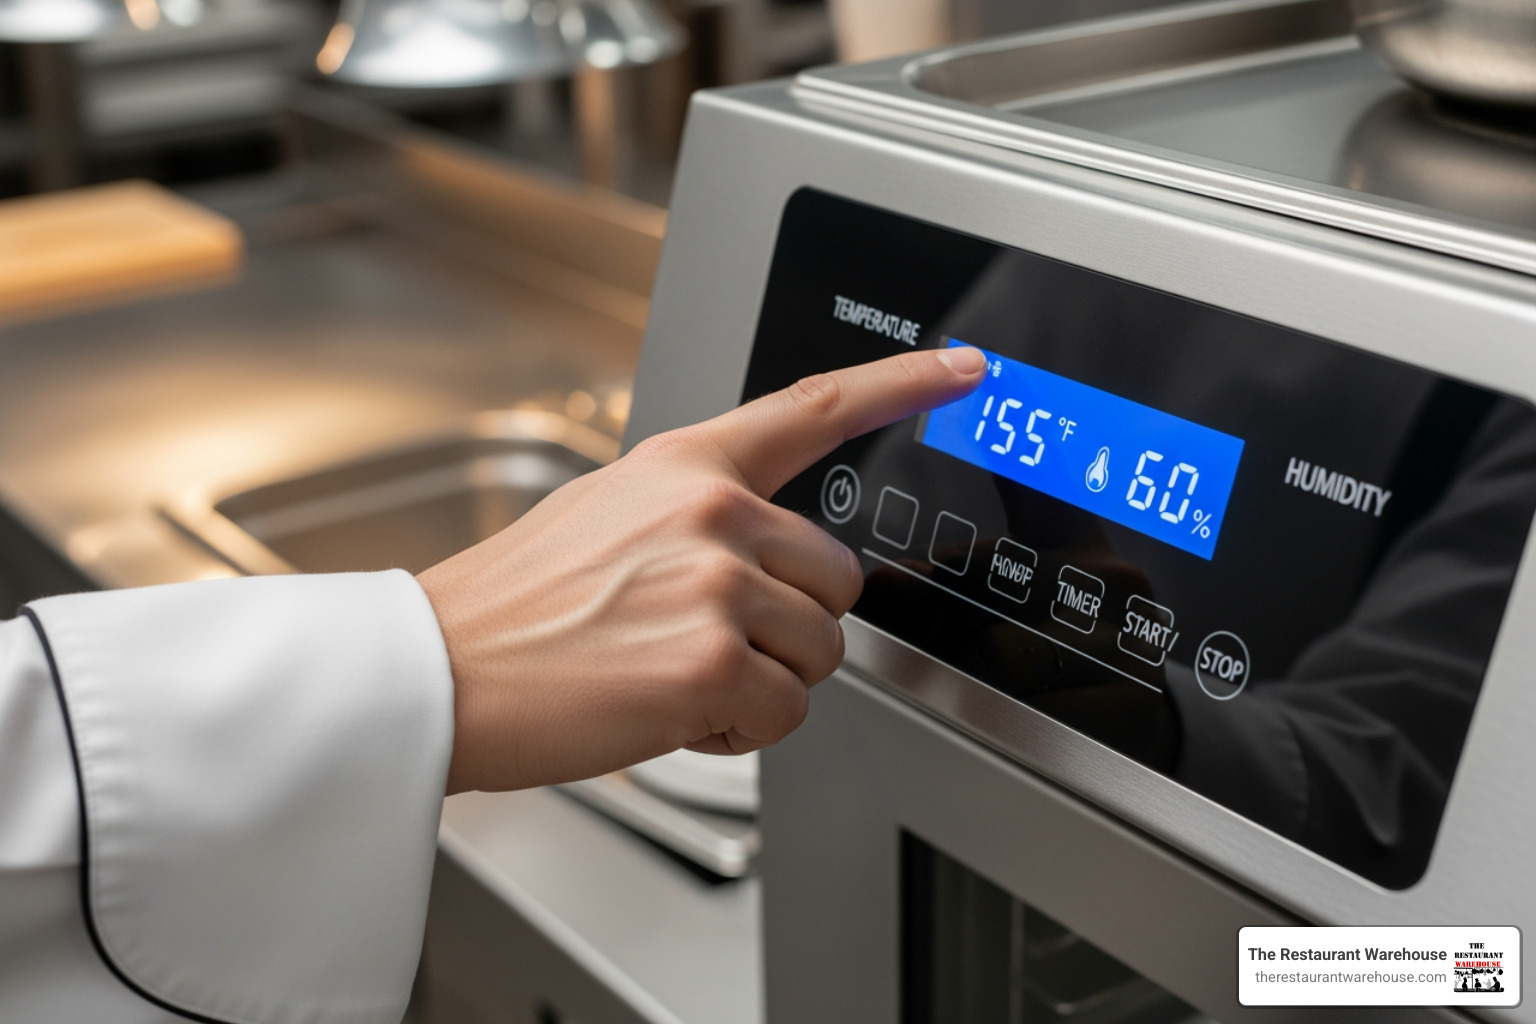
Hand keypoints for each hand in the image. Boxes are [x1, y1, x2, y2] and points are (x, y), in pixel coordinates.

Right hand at [418, 347, 986, 793]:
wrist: (443, 669)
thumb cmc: (515, 606)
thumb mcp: (606, 514)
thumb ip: (696, 515)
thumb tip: (761, 548)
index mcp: (687, 466)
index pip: (813, 409)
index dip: (902, 386)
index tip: (964, 370)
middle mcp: (713, 513)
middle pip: (836, 581)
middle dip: (790, 627)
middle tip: (708, 641)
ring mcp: (716, 584)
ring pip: (818, 653)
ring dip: (762, 682)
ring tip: (674, 675)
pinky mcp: (714, 663)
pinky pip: (785, 712)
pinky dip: (739, 729)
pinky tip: (672, 711)